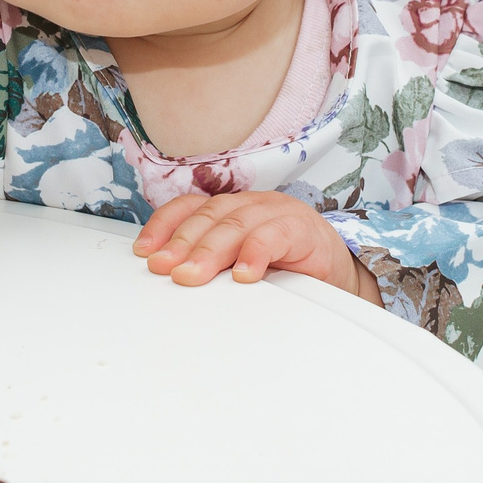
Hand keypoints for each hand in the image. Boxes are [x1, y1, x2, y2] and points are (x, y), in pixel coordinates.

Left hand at [132, 191, 376, 301]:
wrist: (337, 276)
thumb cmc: (284, 269)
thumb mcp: (238, 265)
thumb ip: (211, 264)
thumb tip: (168, 277)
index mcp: (232, 210)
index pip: (190, 208)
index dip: (164, 226)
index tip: (145, 251)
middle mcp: (252, 205)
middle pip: (210, 216)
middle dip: (182, 243)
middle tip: (164, 268)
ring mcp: (278, 213)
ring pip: (237, 224)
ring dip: (210, 251)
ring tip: (191, 275)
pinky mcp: (304, 230)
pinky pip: (275, 236)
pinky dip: (256, 253)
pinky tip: (244, 275)